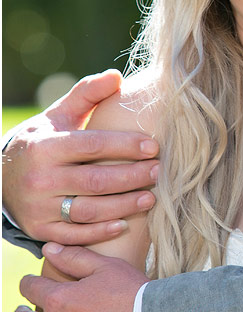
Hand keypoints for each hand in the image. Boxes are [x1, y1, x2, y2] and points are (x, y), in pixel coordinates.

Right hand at [2, 71, 159, 245]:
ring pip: (89, 211)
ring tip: (151, 197)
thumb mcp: (58, 116)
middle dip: (132, 177)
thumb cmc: (42, 143)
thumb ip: (87, 95)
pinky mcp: (41, 230)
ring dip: (124, 206)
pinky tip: (124, 224)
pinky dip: (100, 232)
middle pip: (95, 181)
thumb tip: (116, 76)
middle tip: (158, 171)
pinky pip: (75, 235)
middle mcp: (40, 178)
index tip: (153, 146)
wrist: (3, 178)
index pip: (92, 145)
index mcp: (45, 147)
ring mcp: (39, 207)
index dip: (125, 146)